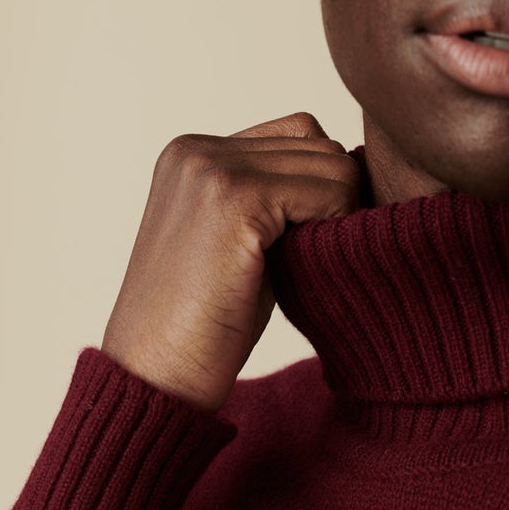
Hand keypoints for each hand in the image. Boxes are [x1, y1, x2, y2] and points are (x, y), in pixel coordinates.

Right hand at [101, 111, 359, 412]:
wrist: (158, 376)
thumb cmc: (204, 330)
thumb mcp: (239, 249)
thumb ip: (275, 204)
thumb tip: (350, 175)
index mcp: (191, 155)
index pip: (296, 132)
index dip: (322, 183)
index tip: (318, 239)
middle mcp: (196, 149)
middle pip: (316, 141)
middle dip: (337, 196)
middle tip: (327, 257)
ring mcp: (212, 168)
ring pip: (329, 161)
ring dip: (341, 213)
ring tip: (316, 265)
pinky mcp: (235, 197)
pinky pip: (327, 191)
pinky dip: (338, 226)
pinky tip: (315, 269)